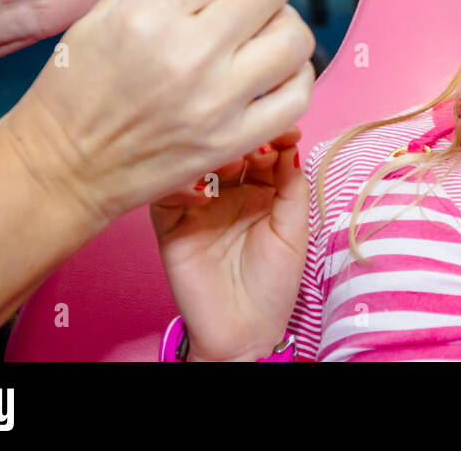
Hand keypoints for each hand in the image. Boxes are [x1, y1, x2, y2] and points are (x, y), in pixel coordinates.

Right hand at [3, 0, 315, 232]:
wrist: (64, 164)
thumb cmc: (80, 81)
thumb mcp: (110, 7)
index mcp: (150, 14)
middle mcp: (189, 57)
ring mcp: (217, 103)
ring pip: (295, 36)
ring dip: (283, 22)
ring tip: (256, 28)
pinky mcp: (235, 140)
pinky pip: (300, 92)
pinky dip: (294, 72)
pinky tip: (269, 66)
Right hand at [152, 128, 309, 361]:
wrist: (244, 331)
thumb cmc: (273, 284)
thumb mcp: (293, 231)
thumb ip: (292, 187)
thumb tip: (290, 143)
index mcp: (261, 188)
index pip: (263, 147)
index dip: (273, 134)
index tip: (285, 129)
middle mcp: (229, 190)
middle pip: (229, 149)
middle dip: (242, 138)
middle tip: (255, 142)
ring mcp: (199, 204)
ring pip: (197, 164)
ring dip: (211, 156)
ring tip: (231, 162)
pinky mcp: (171, 223)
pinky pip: (167, 194)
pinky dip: (180, 184)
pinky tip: (202, 189)